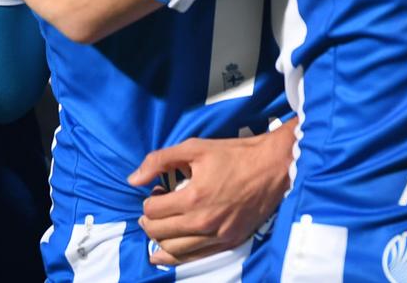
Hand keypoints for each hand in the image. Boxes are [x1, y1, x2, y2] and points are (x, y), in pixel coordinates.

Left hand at [129, 121, 298, 264]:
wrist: (272, 167)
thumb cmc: (233, 154)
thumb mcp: (194, 148)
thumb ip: (160, 160)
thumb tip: (133, 179)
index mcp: (192, 198)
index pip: (152, 211)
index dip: (148, 202)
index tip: (156, 193)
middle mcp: (203, 222)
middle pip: (159, 233)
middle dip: (149, 222)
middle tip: (152, 211)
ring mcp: (217, 235)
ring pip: (174, 250)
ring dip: (159, 240)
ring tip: (158, 229)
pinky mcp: (229, 242)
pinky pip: (195, 258)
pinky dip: (175, 258)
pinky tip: (163, 254)